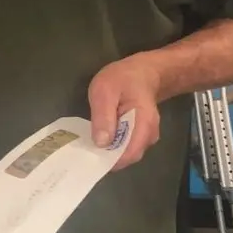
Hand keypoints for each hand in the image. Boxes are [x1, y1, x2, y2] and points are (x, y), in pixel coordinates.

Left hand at [87, 56, 162, 171]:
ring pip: (125, 154)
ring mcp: (145, 137)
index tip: (88, 158)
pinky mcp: (139, 136)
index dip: (110, 160)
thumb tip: (101, 143)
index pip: (130, 153)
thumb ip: (103, 116)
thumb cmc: (122, 79)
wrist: (140, 72)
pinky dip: (111, 147)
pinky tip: (97, 141)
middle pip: (127, 156)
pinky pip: (125, 147)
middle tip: (83, 153)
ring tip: (87, 147)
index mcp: (144, 124)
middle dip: (106, 158)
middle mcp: (149, 135)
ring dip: (108, 153)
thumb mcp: (105, 91)